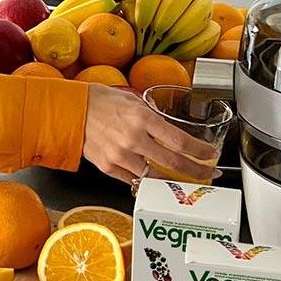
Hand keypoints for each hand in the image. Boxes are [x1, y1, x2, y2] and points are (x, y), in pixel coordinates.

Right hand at [82, 84, 217, 185]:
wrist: (70, 110)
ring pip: (156, 177)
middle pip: (173, 163)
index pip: (179, 140)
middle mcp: (133, 138)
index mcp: (141, 117)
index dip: (199, 151)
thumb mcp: (131, 100)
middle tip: (208, 174)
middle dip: (196, 171)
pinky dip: (147, 180)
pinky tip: (154, 178)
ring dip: (173, 180)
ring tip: (183, 179)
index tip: (210, 155)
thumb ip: (151, 116)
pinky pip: (135, 180)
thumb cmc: (99, 100)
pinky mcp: (109, 167)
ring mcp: (120, 155)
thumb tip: (168, 129)